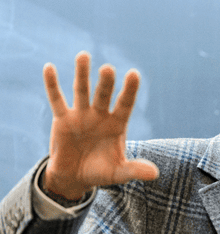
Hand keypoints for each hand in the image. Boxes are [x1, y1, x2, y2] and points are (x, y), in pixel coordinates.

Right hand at [42, 51, 158, 199]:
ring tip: (84, 55)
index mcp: (117, 125)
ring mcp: (81, 115)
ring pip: (81, 91)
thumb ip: (135, 170)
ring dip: (82, 74)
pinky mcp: (62, 119)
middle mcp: (100, 115)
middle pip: (103, 95)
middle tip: (107, 69)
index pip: (125, 104)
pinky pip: (56, 99)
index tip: (134, 73)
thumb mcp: (118, 174)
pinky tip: (49, 67)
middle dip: (105, 83)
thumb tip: (155, 174)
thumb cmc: (100, 172)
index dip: (129, 90)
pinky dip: (52, 84)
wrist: (75, 178)